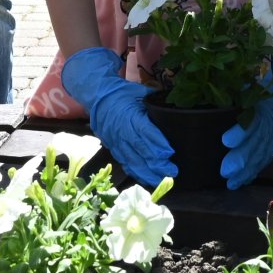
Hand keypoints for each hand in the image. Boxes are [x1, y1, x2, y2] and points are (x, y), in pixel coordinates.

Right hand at [61, 47, 175, 187]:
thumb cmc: (122, 94)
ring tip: (162, 181)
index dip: (158, 143)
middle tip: (172, 171)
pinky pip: (125, 163)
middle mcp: (123, 131)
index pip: (145, 131)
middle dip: (157, 164)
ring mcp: (116, 142)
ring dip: (148, 173)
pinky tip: (146, 179)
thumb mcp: (140, 92)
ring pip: (132, 161)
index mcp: (130, 115)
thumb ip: (156, 101)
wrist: (98, 97)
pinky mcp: (113, 148)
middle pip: (141, 151)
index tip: (170, 153)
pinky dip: (136, 173)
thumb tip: (175, 104)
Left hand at [223, 96, 272, 189]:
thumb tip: (216, 90)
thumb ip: (235, 92)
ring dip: (245, 173)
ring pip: (259, 159)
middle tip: (225, 171)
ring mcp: (271, 141)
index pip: (251, 122)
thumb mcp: (249, 88)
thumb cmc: (259, 93)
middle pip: (254, 146)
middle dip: (240, 160)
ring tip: (231, 183)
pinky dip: (252, 174)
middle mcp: (267, 127)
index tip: (225, 141)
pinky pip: (262, 163)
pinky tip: (242, 182)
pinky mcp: (271, 149)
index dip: (239, 133)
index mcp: (261, 110)